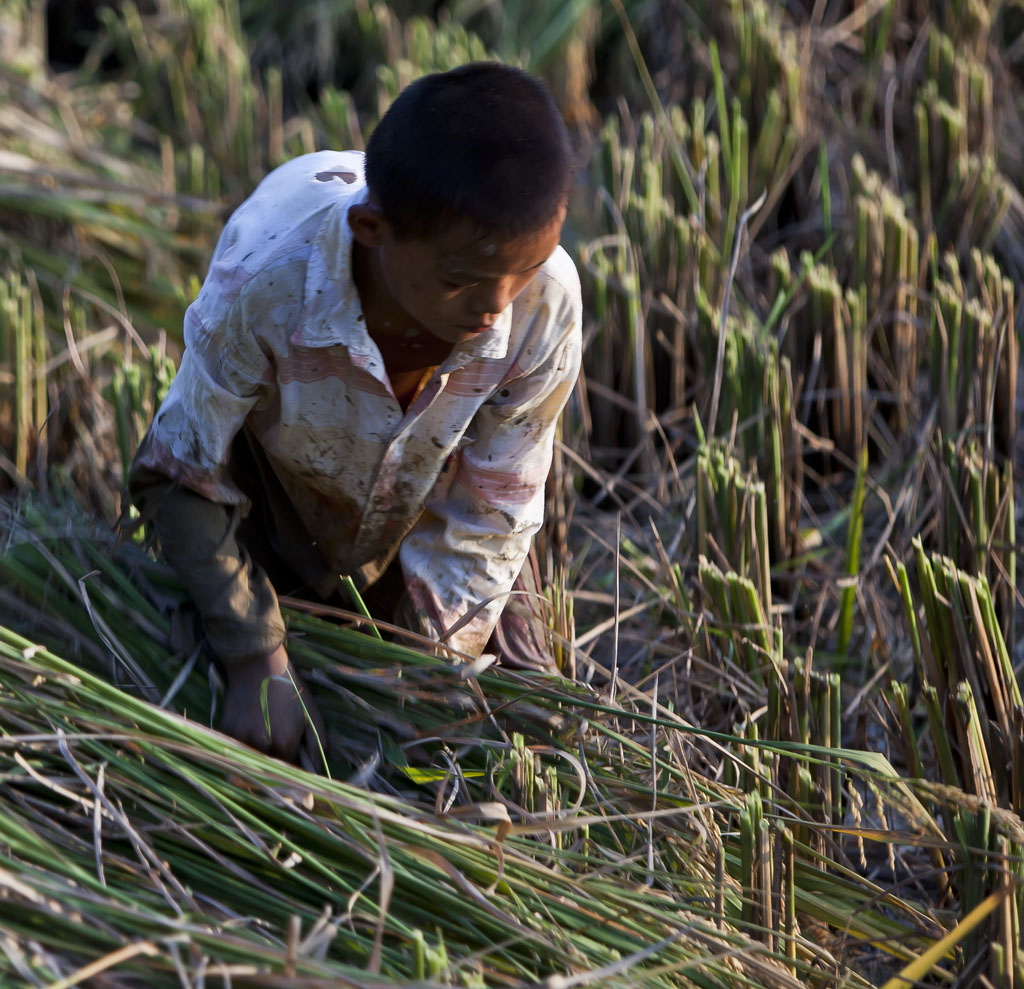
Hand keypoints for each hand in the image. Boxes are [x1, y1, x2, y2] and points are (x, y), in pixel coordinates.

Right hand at [220, 645, 326, 764]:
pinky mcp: (225, 732)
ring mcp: (240, 739)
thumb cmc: (289, 688)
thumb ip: (317, 746)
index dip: (292, 770)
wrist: (258, 664)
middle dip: (275, 765)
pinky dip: (243, 745)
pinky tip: (251, 726)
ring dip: (258, 756)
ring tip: (264, 733)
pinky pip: (236, 750)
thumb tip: (318, 773)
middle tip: (278, 746)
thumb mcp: (311, 712)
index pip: (289, 773)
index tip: (294, 763)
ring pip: (250, 762)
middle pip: (269, 770)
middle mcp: (261, 746)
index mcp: (285, 742)